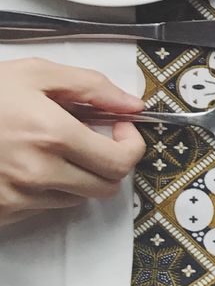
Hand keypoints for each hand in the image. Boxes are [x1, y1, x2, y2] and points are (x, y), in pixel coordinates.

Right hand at [0, 58, 144, 227]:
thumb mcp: (36, 74)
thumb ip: (92, 87)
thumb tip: (132, 104)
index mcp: (52, 136)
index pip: (120, 161)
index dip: (131, 146)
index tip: (120, 130)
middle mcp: (38, 172)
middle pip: (105, 186)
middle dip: (109, 162)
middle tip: (95, 140)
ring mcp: (17, 197)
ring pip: (76, 198)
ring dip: (77, 175)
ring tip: (52, 148)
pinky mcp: (2, 212)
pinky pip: (42, 207)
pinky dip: (47, 188)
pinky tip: (28, 163)